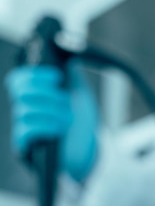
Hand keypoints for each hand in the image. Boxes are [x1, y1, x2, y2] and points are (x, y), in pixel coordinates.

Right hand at [6, 62, 98, 182]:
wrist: (87, 149)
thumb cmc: (79, 122)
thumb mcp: (79, 94)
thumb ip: (72, 74)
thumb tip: (66, 56)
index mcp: (33, 96)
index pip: (18, 80)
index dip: (35, 75)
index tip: (58, 77)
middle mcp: (24, 110)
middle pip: (19, 91)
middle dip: (48, 93)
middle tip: (66, 101)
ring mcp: (22, 129)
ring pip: (26, 111)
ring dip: (53, 113)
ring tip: (68, 119)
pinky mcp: (25, 147)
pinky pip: (24, 132)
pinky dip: (45, 127)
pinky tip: (58, 129)